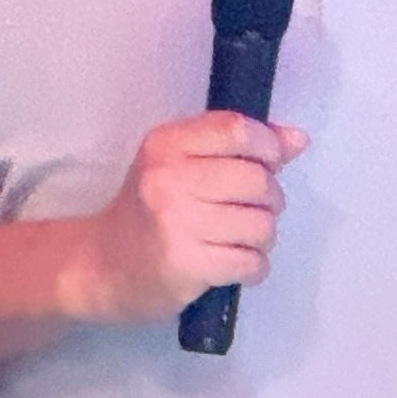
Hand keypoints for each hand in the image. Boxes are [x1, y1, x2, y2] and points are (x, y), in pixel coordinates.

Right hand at [71, 112, 307, 323]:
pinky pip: (250, 262)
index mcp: (166, 144)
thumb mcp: (181, 164)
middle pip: (257, 180)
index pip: (237, 130)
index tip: (271, 162)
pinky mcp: (185, 265)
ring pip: (260, 225)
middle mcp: (168, 179)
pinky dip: (253, 267)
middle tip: (252, 209)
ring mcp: (175, 223)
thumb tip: (297, 139)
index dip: (268, 146)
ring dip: (262, 237)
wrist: (100, 266)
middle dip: (270, 199)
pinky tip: (234, 263)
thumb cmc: (149, 210)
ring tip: (240, 239)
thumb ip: (238, 147)